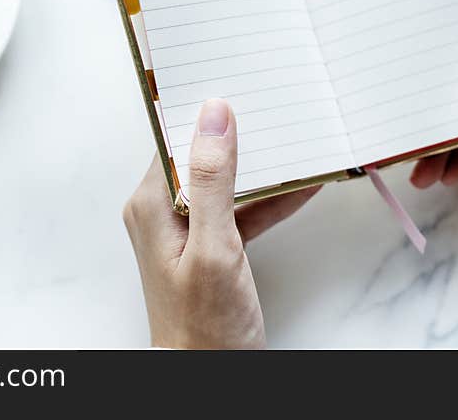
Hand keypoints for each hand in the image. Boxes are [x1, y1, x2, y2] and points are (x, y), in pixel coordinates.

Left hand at [123, 98, 319, 347]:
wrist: (208, 379)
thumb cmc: (204, 325)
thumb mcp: (214, 246)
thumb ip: (214, 180)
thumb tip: (215, 114)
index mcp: (153, 205)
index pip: (174, 139)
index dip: (202, 110)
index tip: (233, 78)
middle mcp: (165, 212)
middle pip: (203, 157)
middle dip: (239, 134)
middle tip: (275, 100)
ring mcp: (190, 230)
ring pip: (228, 183)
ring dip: (263, 167)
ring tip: (299, 136)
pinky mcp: (214, 247)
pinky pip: (242, 211)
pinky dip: (271, 200)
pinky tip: (305, 183)